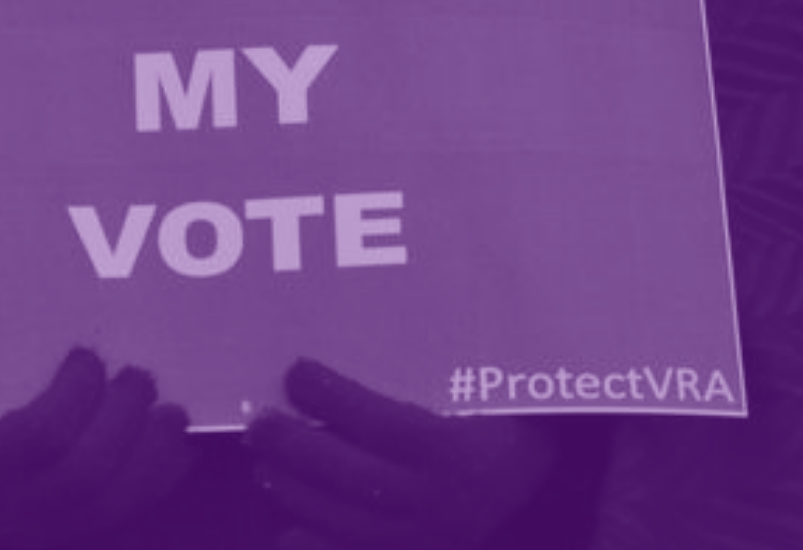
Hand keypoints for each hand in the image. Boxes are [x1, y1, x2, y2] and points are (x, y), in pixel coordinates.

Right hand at [0, 347, 196, 548]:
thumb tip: (45, 320)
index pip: (38, 436)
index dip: (76, 392)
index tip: (85, 356)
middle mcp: (12, 512)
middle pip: (86, 472)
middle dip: (124, 416)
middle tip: (137, 376)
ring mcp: (50, 533)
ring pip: (118, 503)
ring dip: (155, 448)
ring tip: (168, 411)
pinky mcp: (81, 536)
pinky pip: (132, 514)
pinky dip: (163, 474)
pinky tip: (171, 442)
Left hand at [245, 359, 557, 549]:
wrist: (542, 483)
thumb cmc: (508, 415)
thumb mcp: (491, 379)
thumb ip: (442, 350)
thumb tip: (398, 279)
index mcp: (461, 454)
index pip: (382, 425)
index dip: (331, 398)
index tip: (296, 370)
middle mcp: (440, 505)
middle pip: (347, 476)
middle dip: (293, 447)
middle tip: (260, 421)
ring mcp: (425, 540)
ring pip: (342, 519)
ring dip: (293, 490)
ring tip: (264, 462)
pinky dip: (314, 545)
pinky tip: (287, 527)